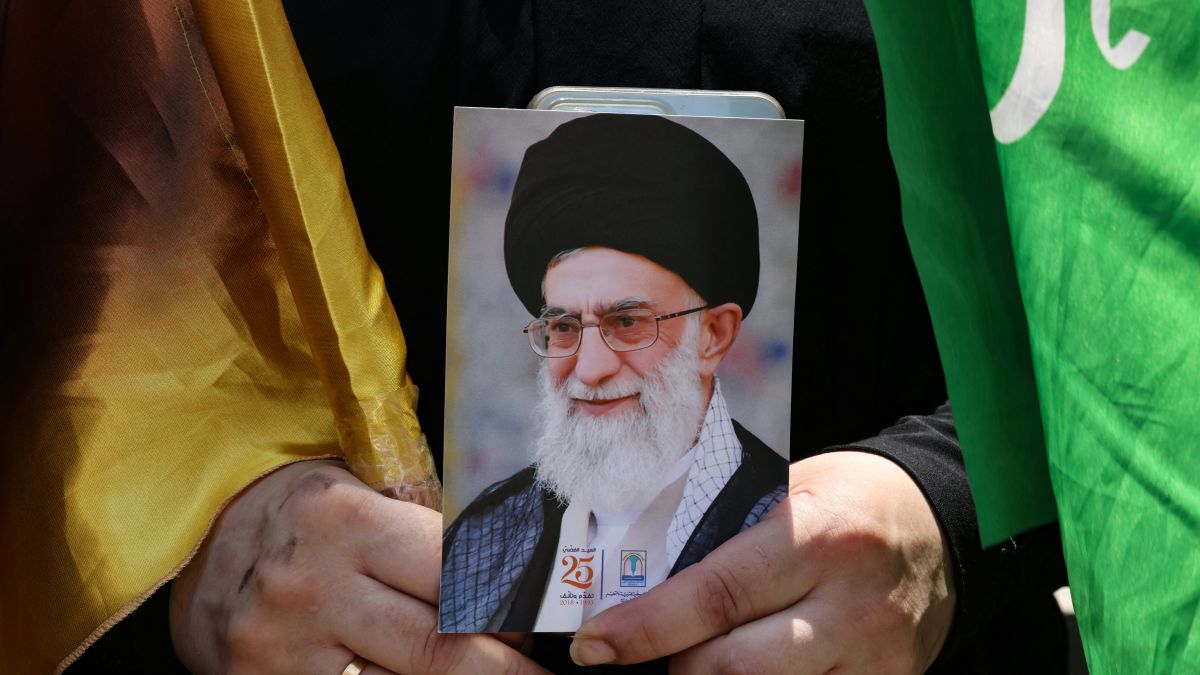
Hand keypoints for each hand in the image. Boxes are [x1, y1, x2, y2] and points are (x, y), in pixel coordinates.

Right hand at [170, 460, 545, 674]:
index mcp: (346, 518)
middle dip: (503, 669)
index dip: (510, 606)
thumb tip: (515, 584)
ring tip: (488, 674)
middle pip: (439, 647)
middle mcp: (312, 584)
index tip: (542, 623)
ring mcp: (284, 645)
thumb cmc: (305, 517)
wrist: (203, 543)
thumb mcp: (362, 497)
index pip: (457, 573)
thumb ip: (428, 537)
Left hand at [568, 451, 954, 673]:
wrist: (941, 525)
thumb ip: (726, 533)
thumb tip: (640, 574)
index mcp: (817, 535)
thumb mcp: (789, 492)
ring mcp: (874, 656)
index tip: (596, 645)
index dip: (646, 627)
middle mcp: (851, 603)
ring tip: (693, 660)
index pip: (715, 594)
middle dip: (673, 670)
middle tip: (635, 658)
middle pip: (734, 667)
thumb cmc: (847, 499)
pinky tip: (745, 671)